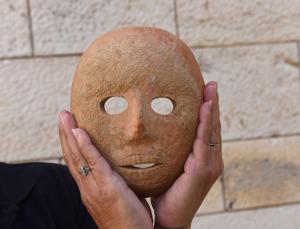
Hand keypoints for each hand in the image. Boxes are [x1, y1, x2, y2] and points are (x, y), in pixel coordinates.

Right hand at [58, 111, 152, 228]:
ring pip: (77, 157)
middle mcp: (87, 187)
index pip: (76, 162)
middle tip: (62, 114)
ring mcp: (94, 188)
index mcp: (90, 188)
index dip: (71, 143)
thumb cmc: (129, 218)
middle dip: (65, 134)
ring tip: (65, 116)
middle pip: (72, 156)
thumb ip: (116, 179)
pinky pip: (93, 163)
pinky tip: (79, 132)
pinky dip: (84, 146)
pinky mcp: (107, 188)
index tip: (69, 126)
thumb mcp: (119, 195)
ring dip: (69, 134)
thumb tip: (123, 164)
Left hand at [151, 81, 222, 228]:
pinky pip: (204, 141)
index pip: (205, 129)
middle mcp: (210, 159)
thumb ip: (168, 150)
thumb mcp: (168, 166)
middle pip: (212, 126)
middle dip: (212, 104)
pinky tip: (205, 107)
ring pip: (211, 131)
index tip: (203, 90)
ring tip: (210, 89)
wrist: (169, 218)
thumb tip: (152, 132)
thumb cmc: (166, 192)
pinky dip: (206, 123)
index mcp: (202, 158)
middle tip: (211, 83)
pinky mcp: (203, 170)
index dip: (206, 110)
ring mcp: (209, 164)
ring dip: (212, 109)